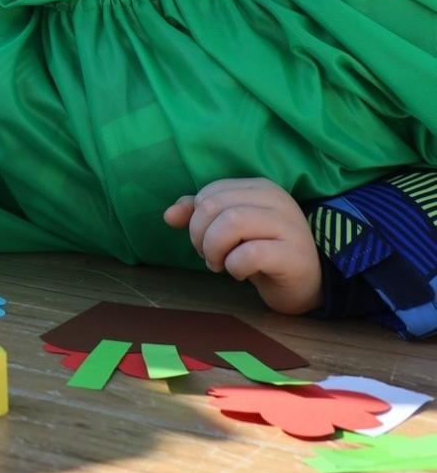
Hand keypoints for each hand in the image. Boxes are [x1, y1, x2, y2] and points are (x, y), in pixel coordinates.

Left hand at [164, 178, 323, 314]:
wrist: (303, 284)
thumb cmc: (262, 251)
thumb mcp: (228, 229)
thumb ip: (198, 216)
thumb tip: (169, 216)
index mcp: (261, 188)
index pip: (211, 192)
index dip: (196, 218)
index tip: (204, 240)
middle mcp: (278, 200)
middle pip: (216, 206)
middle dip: (200, 235)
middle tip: (208, 256)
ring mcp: (290, 226)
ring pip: (232, 223)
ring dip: (214, 249)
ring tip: (220, 264)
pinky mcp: (294, 255)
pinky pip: (250, 254)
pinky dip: (234, 266)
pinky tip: (240, 273)